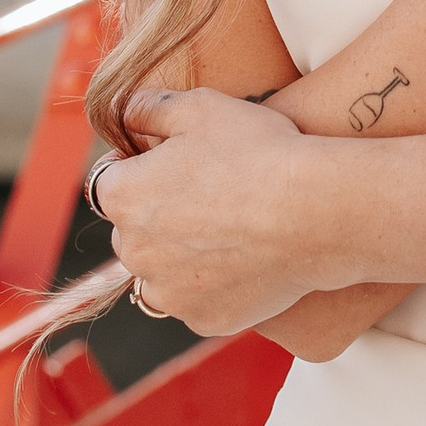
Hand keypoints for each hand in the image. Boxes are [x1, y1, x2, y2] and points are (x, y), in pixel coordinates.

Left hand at [93, 90, 341, 336]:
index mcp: (123, 196)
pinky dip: (214, 287)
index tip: (175, 164)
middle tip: (210, 197)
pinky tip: (246, 262)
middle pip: (134, 231)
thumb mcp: (201, 107)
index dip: (140, 170)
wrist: (315, 212)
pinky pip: (198, 301)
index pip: (110, 182)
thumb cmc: (257, 152)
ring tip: (228, 233)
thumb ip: (150, 108)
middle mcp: (134, 251)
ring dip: (179, 258)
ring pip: (160, 274)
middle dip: (159, 217)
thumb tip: (126, 111)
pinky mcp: (204, 319)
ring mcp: (169, 291)